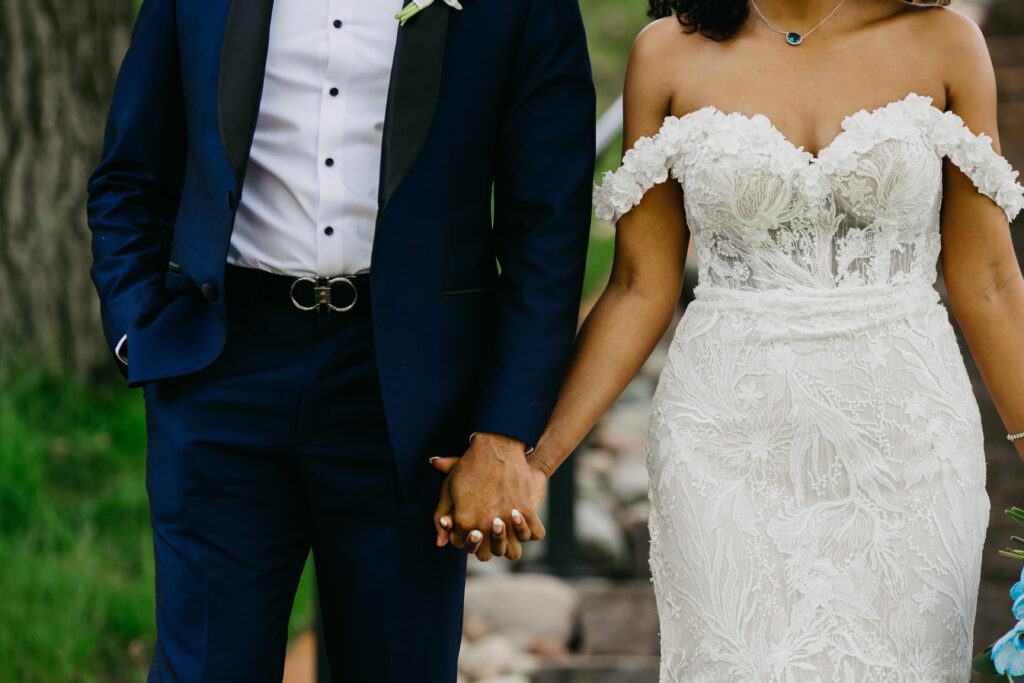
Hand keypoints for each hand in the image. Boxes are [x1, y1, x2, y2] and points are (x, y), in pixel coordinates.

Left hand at [431, 433, 547, 560]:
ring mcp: (507, 520)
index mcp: (463, 521)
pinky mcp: (527, 511)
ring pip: (513, 553)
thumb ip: (441, 516)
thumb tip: (440, 543)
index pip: (464, 546)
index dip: (467, 538)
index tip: (473, 528)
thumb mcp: (448, 488)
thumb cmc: (470, 465)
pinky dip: (532, 529)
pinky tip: (524, 519)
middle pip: (488, 556)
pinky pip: (535, 533)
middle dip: (487, 547)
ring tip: (508, 530)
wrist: (496, 446)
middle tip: (489, 532)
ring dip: (511, 543)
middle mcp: (485, 525)